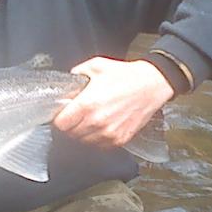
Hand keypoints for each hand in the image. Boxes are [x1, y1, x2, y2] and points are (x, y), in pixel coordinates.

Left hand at [53, 57, 172, 149]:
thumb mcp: (96, 66)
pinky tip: (101, 126)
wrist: (152, 85)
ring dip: (83, 133)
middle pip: (70, 134)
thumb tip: (67, 80)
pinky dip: (97, 138)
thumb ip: (77, 73)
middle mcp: (97, 122)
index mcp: (88, 104)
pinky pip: (99, 145)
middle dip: (70, 125)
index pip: (61, 124)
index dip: (59, 119)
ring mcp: (109, 133)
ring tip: (90, 120)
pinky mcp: (119, 139)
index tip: (62, 115)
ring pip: (84, 142)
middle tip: (76, 116)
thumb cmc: (126, 76)